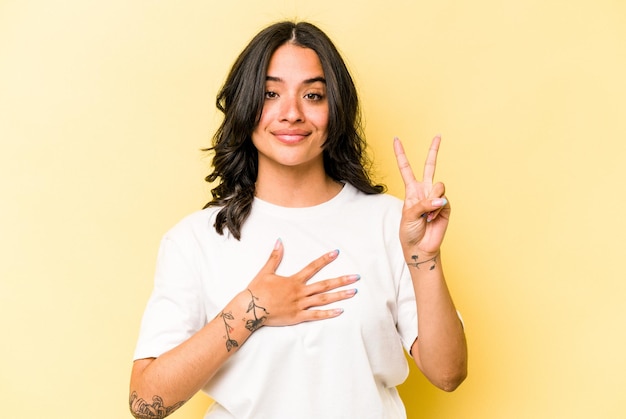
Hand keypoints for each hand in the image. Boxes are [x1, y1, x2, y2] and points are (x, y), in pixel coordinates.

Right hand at [246, 239, 359, 326]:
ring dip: (339, 295)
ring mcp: (300, 305)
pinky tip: (340, 311)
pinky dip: (328, 313)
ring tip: (353, 292)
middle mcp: (300, 292)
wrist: (251, 308)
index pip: (312, 267)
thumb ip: (275, 257)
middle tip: (356, 277)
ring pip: (324, 299)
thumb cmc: (257, 290)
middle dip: (341, 280)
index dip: (325, 259)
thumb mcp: (266, 271)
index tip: (336, 253)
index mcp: (294, 280)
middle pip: (325, 284)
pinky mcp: (298, 317)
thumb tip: (280, 241)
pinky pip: (316, 315)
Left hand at [393, 135, 449, 254]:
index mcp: (411, 190)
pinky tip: (433, 218)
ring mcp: (436, 197)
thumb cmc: (409, 231)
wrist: (420, 247)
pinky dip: (437, 209)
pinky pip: (443, 200)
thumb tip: (440, 199)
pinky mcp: (446, 206)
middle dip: (434, 150)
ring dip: (431, 200)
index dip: (401, 154)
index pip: (406, 168)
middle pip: (430, 166)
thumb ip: (423, 203)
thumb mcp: (409, 214)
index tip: (396, 139)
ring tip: (427, 214)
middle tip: (438, 135)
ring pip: (438, 185)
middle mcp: (424, 190)